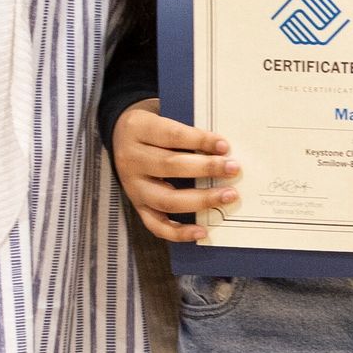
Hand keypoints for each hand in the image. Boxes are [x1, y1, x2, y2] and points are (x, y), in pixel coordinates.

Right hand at [112, 99, 239, 243]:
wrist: (120, 137)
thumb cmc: (152, 130)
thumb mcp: (162, 120)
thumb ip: (187, 133)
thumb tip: (222, 150)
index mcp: (139, 129)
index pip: (172, 135)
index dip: (199, 140)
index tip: (224, 146)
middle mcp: (132, 160)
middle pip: (170, 166)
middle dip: (206, 168)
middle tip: (233, 169)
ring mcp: (133, 187)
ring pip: (166, 199)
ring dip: (201, 200)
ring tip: (227, 196)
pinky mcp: (137, 206)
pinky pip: (156, 225)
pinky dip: (179, 232)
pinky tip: (201, 231)